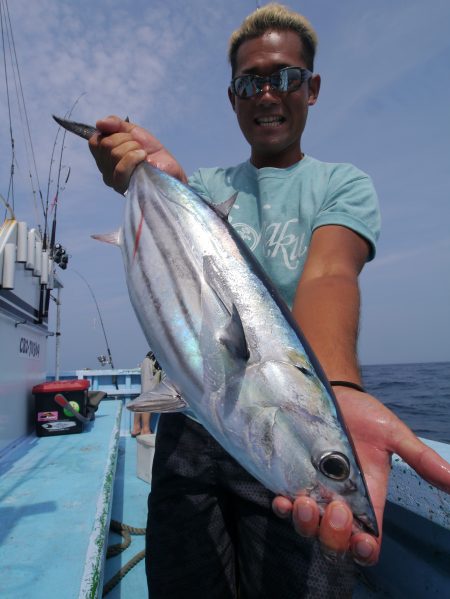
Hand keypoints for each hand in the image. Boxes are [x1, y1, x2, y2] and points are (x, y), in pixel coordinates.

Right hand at [88, 115, 186, 193]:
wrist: (168, 168)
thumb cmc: (151, 152)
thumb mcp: (133, 132)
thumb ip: (116, 124)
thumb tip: (99, 123)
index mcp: (104, 157)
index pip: (95, 141)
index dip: (112, 132)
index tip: (128, 136)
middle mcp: (105, 170)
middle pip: (106, 144)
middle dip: (126, 139)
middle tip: (139, 146)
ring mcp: (113, 180)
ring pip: (114, 154)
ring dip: (133, 148)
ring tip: (143, 153)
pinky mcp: (124, 187)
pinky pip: (121, 168)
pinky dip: (134, 157)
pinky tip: (143, 158)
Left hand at [272, 387, 449, 564]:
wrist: (331, 392)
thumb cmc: (364, 414)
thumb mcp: (392, 434)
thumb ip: (420, 459)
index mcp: (368, 497)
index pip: (367, 539)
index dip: (364, 550)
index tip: (362, 542)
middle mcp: (340, 501)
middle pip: (335, 539)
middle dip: (334, 535)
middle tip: (336, 509)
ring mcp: (314, 491)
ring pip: (309, 527)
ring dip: (307, 523)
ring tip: (305, 502)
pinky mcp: (292, 479)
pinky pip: (285, 505)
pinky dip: (283, 508)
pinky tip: (282, 500)